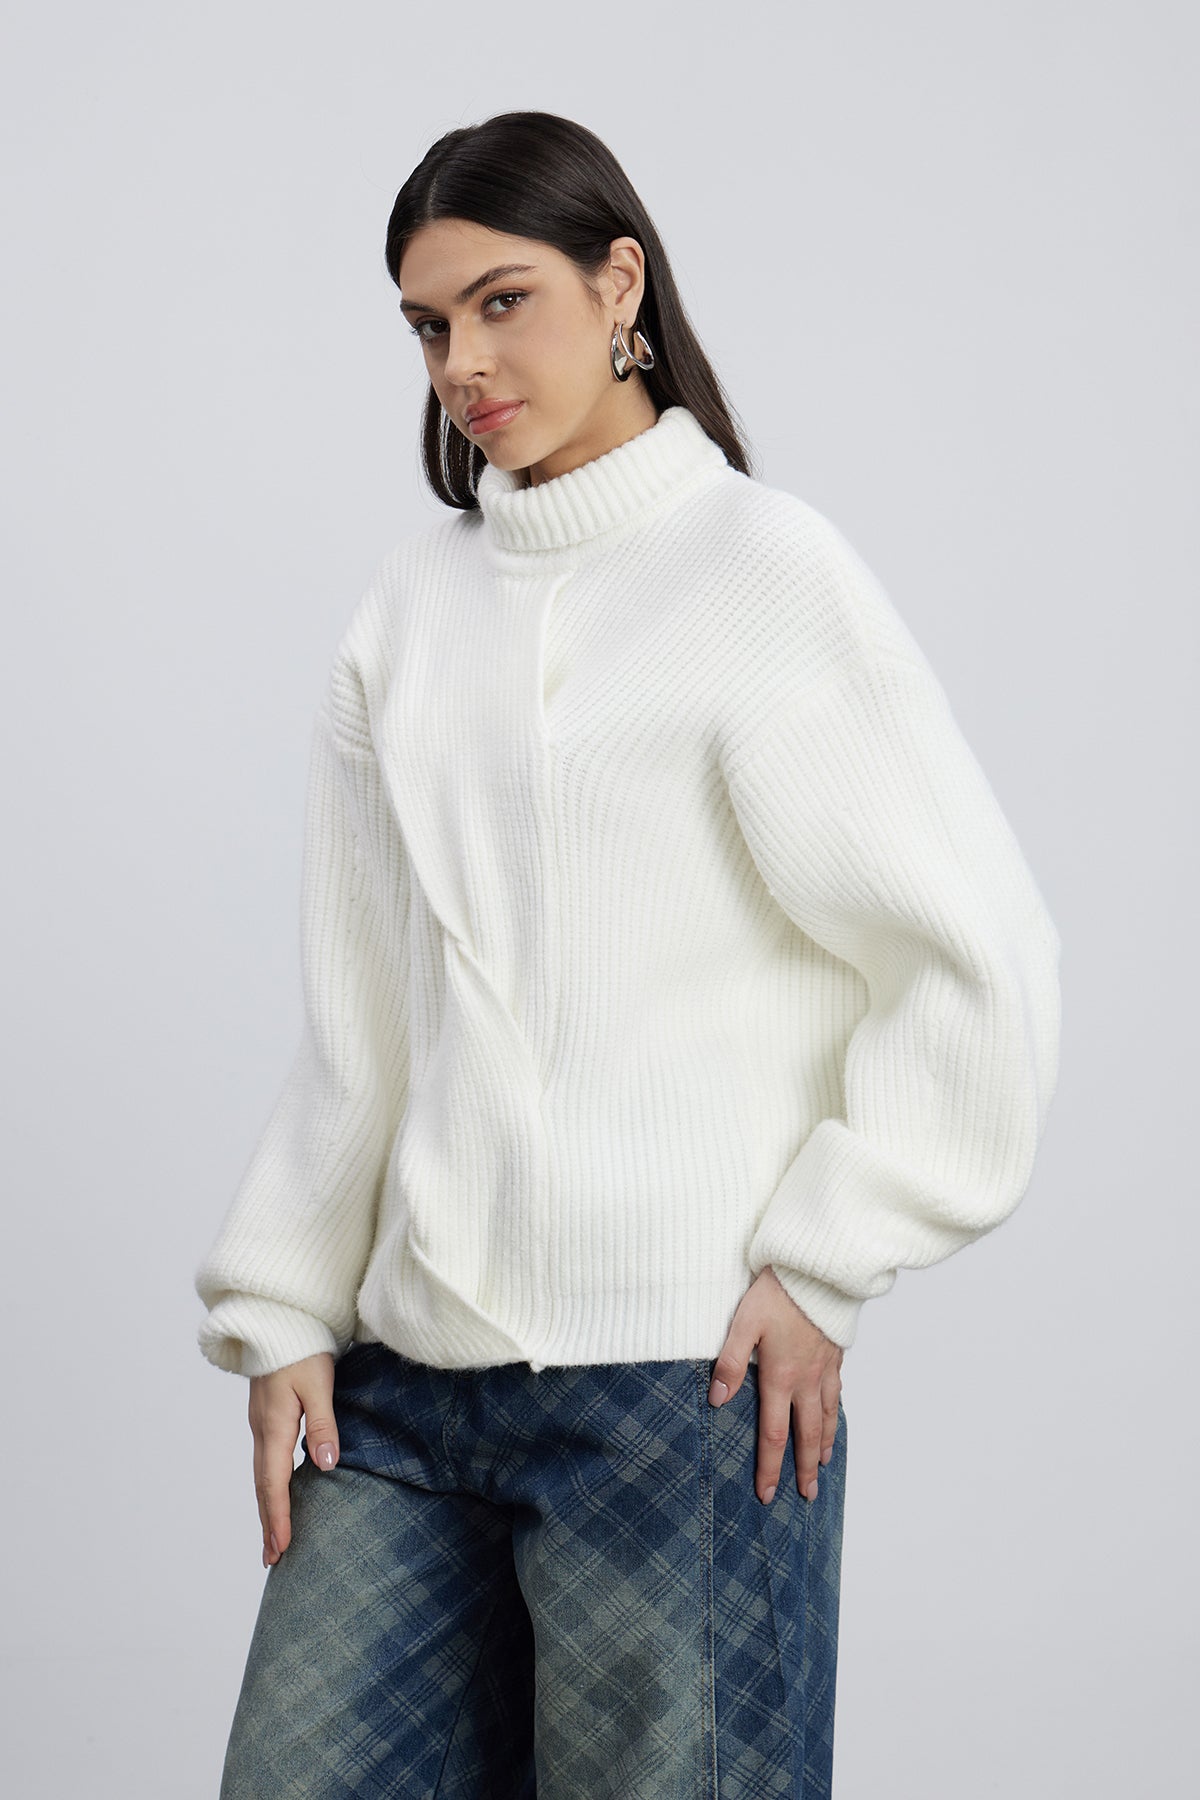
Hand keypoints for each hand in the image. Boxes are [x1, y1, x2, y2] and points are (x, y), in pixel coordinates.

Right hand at [247, 1351, 340, 1567]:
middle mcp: (262, 1429)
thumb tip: (324, 1464)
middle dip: (268, 1523)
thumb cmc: (301, 1347)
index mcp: (274, 1426)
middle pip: (263, 1486)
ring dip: (267, 1508)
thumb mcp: (318, 1382)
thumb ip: (323, 1423)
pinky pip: (265, 1460)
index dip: (278, 1517)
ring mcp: (260, 1423)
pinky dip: (269, 1485)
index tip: (281, 1549)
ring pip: (262, 1475)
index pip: (274, 1483)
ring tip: (272, 1538)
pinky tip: (277, 1494)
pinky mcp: (265, 1415)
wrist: (277, 1318)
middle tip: (273, 1559)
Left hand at [708, 1266, 843, 1505]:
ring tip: (824, 1464)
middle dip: (805, 1468)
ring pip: (826, 1416)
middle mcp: (807, 1379)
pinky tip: (832, 1416)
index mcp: (781, 1377)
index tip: (767, 1494)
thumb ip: (730, 1362)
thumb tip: (718, 1401)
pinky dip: (835, 1413)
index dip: (770, 1467)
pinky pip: (836, 1393)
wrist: (820, 1268)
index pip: (774, 1434)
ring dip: (824, 1444)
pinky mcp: (835, 1354)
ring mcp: (825, 1368)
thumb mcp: (744, 1323)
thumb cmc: (778, 1292)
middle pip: (807, 1435)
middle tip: (806, 1495)